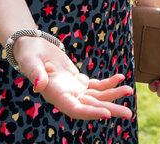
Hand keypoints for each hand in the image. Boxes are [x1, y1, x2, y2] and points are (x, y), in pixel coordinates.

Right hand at [16, 37, 133, 119]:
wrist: (32, 46)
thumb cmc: (29, 53)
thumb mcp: (30, 61)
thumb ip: (35, 73)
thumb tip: (39, 85)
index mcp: (54, 94)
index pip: (75, 109)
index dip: (91, 112)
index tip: (107, 114)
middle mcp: (65, 96)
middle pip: (90, 106)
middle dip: (110, 109)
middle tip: (129, 113)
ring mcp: (73, 90)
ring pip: (96, 97)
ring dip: (113, 95)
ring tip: (129, 91)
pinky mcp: (78, 82)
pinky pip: (96, 86)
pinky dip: (108, 83)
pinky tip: (121, 77)